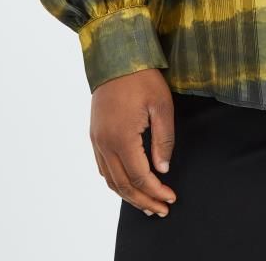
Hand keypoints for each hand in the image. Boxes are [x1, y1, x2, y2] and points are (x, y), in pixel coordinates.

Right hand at [90, 68, 176, 216]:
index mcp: (122, 138)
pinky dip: (115, 181)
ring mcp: (97, 139)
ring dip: (128, 195)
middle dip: (144, 201)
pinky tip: (127, 184)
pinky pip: (103, 167)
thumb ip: (163, 139)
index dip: (156, 191)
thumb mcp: (162, 105)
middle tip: (161, 210)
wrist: (116, 55)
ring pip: (110, 179)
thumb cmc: (141, 77)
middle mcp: (105, 143)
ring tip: (146, 204)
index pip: (140, 177)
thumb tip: (163, 169)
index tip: (171, 198)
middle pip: (123, 185)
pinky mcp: (95, 133)